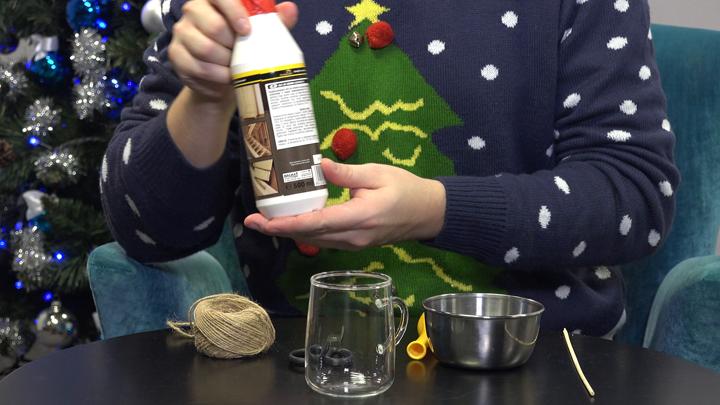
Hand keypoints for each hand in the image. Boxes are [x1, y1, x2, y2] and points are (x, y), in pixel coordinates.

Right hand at [166, 0, 297, 167]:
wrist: (221, 80)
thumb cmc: (241, 50)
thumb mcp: (259, 35)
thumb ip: (274, 21)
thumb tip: (291, 9)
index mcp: (213, 0)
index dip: (234, 11)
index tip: (247, 29)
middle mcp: (193, 11)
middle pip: (214, 26)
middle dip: (234, 45)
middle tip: (243, 53)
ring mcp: (181, 32)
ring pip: (207, 48)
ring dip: (227, 61)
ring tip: (235, 65)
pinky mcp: (176, 54)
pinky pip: (199, 66)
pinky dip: (218, 75)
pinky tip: (227, 77)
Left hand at [244, 159, 446, 250]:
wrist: (428, 214)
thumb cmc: (406, 190)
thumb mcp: (378, 174)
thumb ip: (348, 173)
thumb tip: (320, 166)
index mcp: (360, 217)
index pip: (317, 223)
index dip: (287, 224)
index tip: (264, 222)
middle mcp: (353, 236)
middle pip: (309, 236)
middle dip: (279, 229)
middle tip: (252, 221)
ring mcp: (353, 244)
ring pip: (314, 240)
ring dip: (289, 232)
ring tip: (264, 222)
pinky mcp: (353, 243)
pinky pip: (324, 240)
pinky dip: (304, 232)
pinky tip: (291, 222)